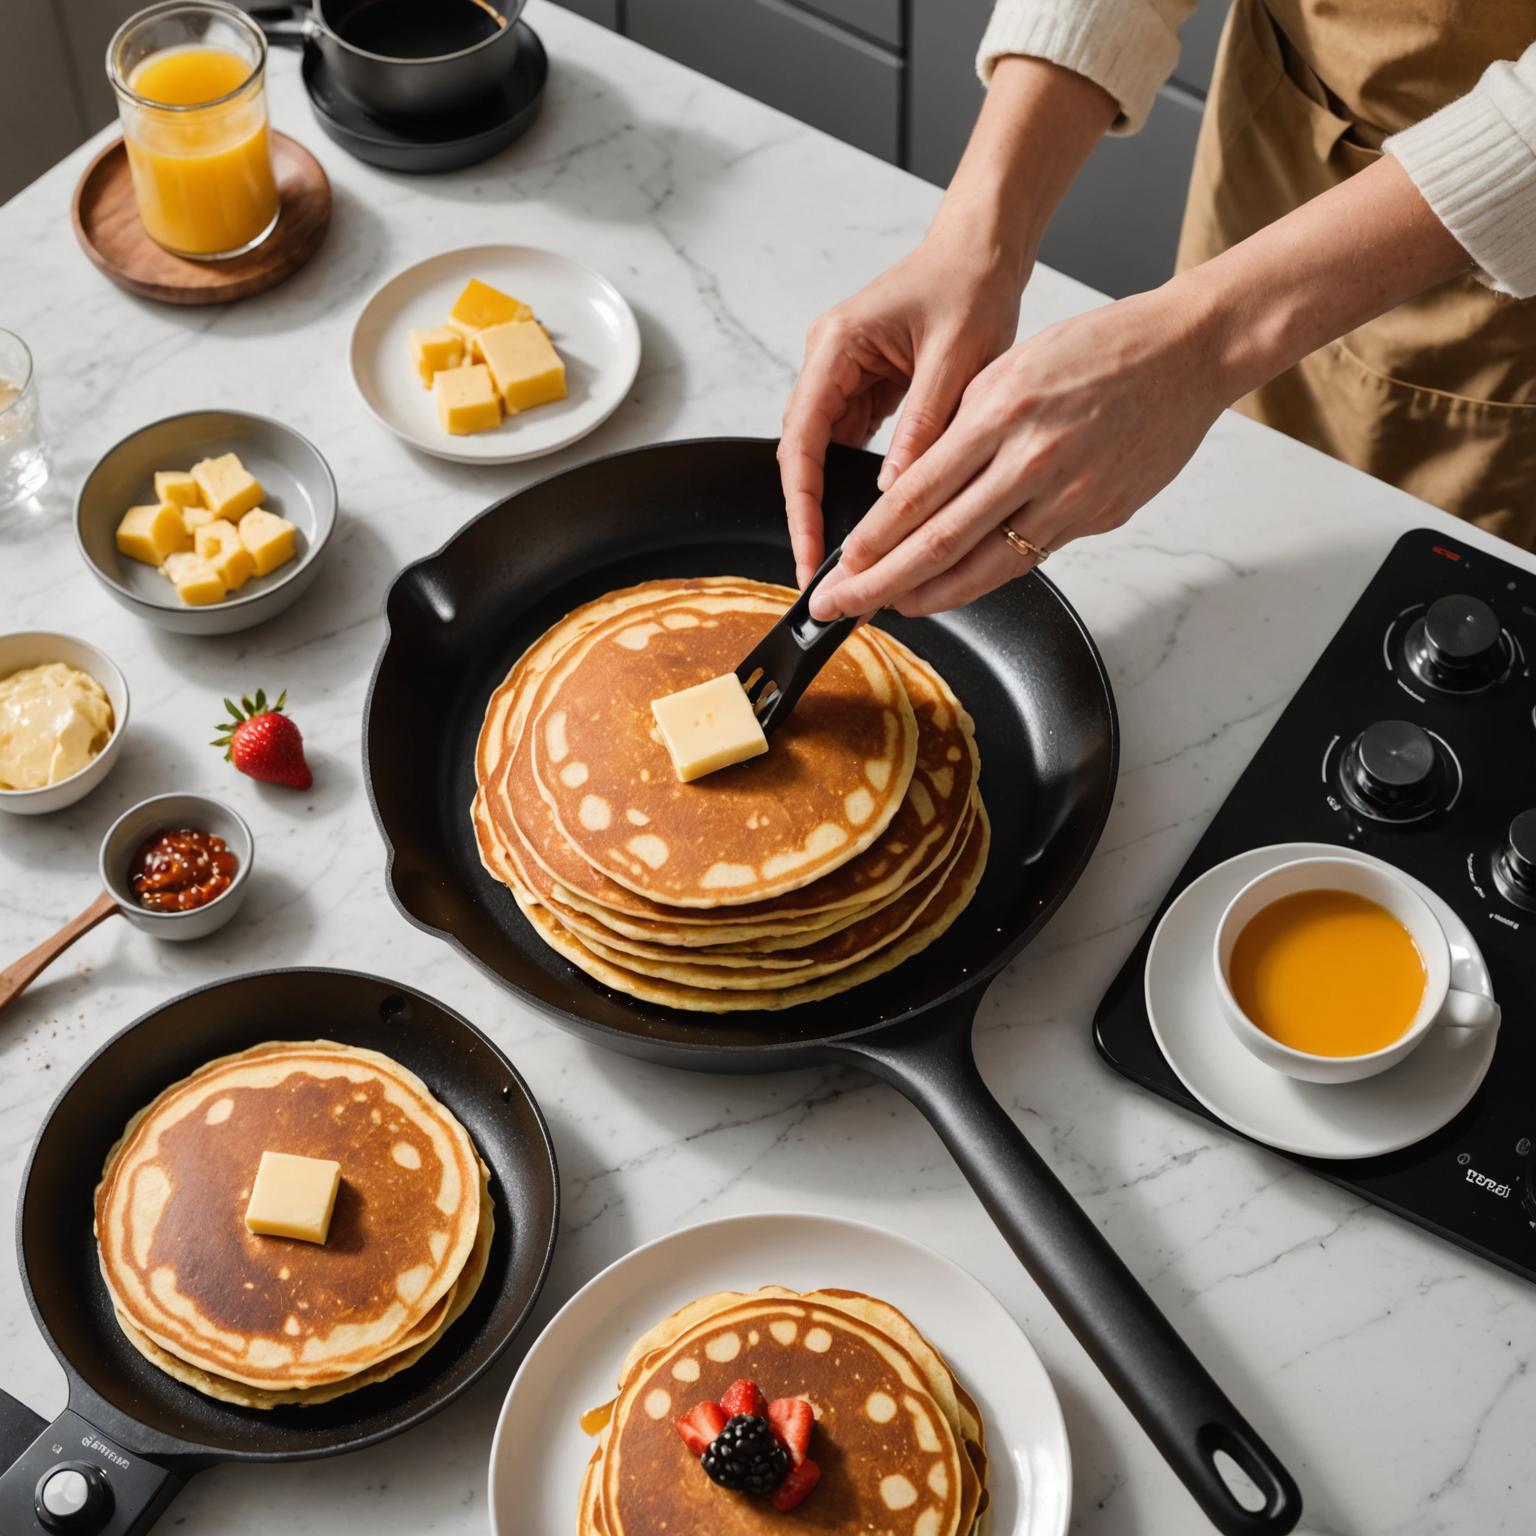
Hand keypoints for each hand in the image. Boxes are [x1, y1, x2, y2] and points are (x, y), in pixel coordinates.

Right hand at [777, 232, 1027, 586]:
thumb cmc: (969, 284)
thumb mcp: (955, 358)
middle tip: (819, 572)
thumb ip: (923, 426)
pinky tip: (869, 517)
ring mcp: (843, 375)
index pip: (802, 439)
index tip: (808, 551)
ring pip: (822, 453)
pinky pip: (850, 444)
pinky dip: (855, 481)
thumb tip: (893, 494)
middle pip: (801, 453)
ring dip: (829, 500)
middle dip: (807, 514)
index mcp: (837, 345)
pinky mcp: (864, 386)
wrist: (982, 248)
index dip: (801, 503)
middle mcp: (828, 361)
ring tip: (845, 555)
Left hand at [808, 282, 1230, 618]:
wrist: (1186, 353)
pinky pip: (1026, 559)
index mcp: (999, 411)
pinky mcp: (1096, 516)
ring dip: (927, 596)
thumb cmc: (1098, 350)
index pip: (916, 493)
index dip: (870, 539)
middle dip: (878, 583)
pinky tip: (952, 591)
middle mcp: (1029, 458)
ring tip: (889, 609)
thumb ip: (961, 425)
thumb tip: (913, 484)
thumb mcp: (1011, 366)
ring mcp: (1067, 494)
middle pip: (937, 541)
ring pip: (981, 564)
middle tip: (839, 607)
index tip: (839, 564)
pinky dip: (981, 580)